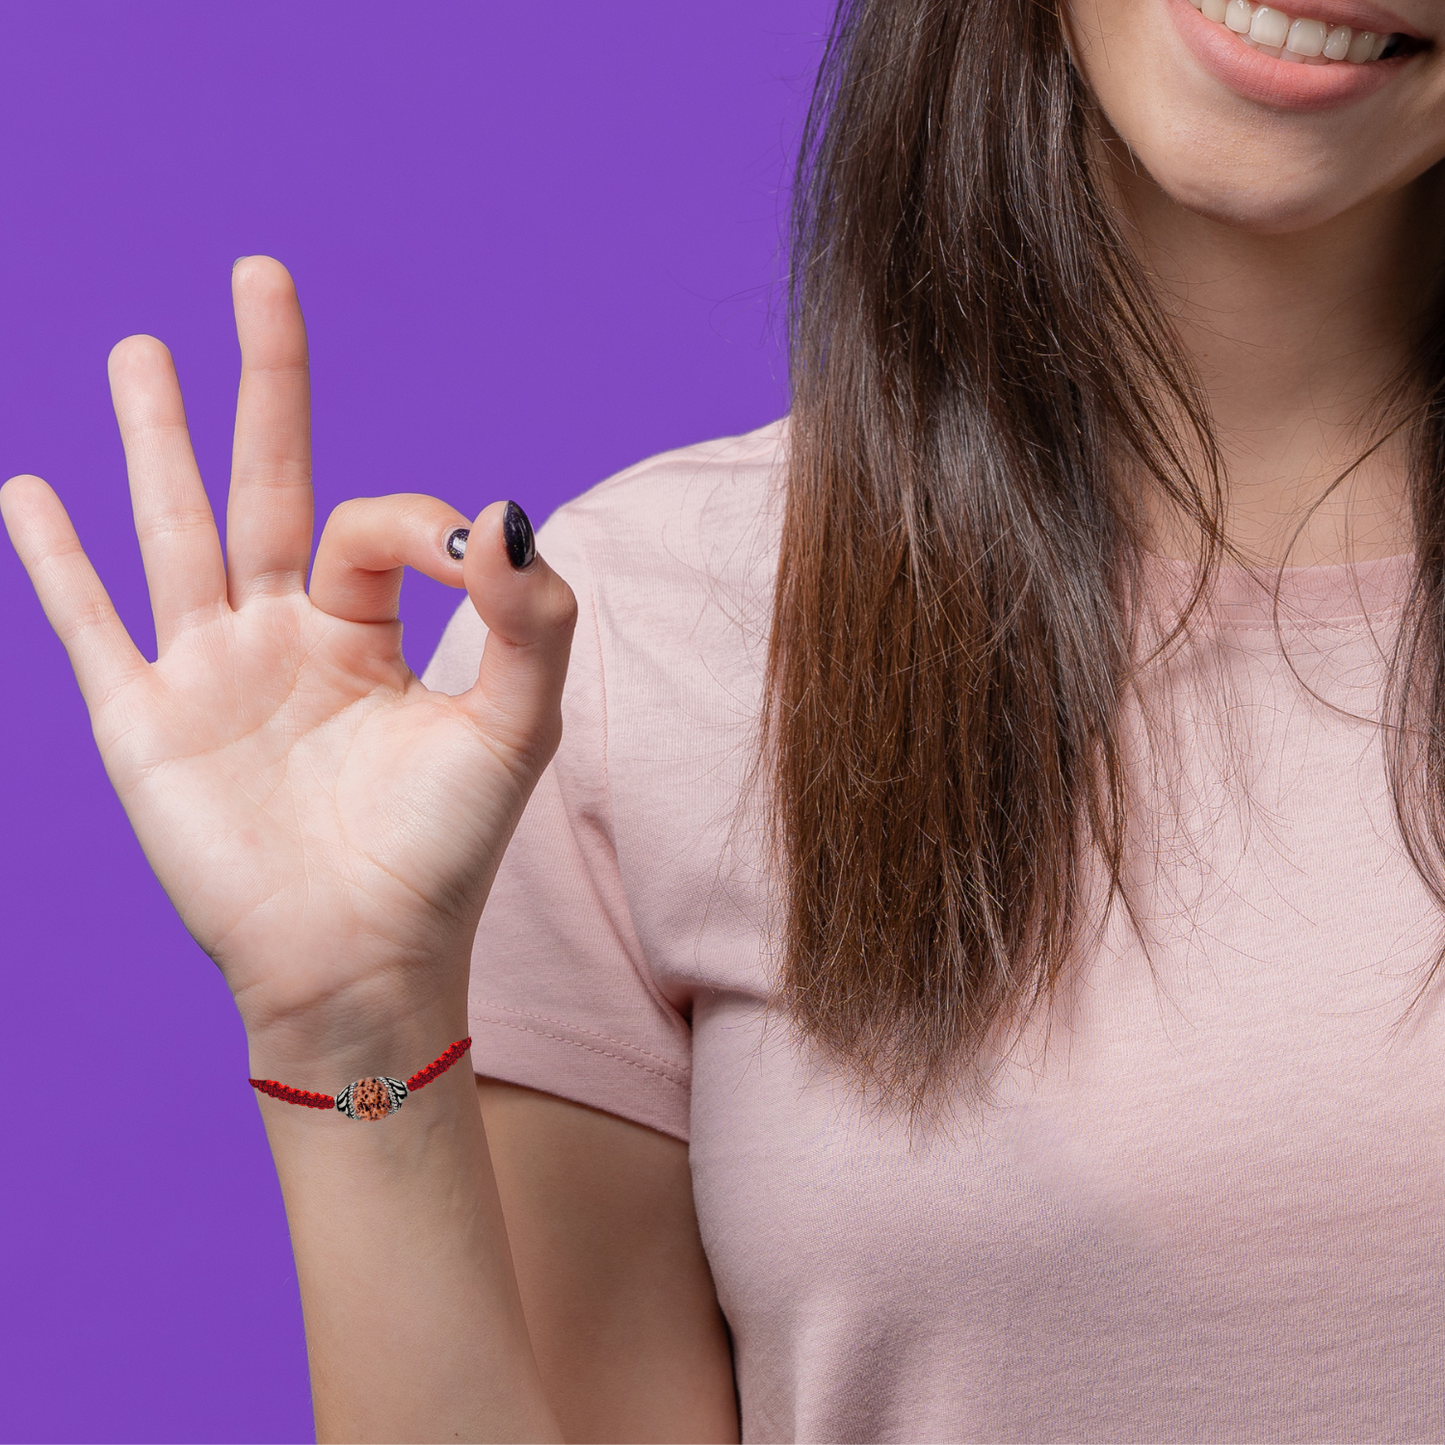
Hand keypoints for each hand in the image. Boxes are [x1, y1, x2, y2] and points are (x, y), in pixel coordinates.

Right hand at [0, 258, 576, 1067]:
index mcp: (369, 632)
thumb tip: (514, 509)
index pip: (376, 527)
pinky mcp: (144, 724)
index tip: (469, 559)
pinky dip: (57, 562)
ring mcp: (207, 675)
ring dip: (155, 440)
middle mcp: (284, 638)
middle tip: (260, 272)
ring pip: (175, 530)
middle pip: (266, 483)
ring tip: (139, 350)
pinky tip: (29, 492)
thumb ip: (533, 621)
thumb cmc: (443, 854)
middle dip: (265, 383)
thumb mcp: (517, 728)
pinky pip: (91, 626)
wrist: (363, 962)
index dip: (420, 523)